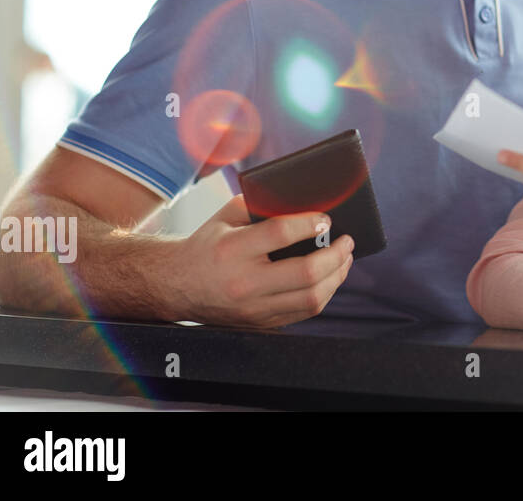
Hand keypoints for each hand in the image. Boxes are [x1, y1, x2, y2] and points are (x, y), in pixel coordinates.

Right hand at [168, 194, 355, 328]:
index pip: (280, 234)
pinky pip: (304, 312)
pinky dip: (324, 293)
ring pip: (311, 298)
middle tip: (347, 241)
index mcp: (232, 250)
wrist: (175, 285)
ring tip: (345, 258)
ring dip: (337, 276)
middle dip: (336, 254)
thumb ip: (262, 205)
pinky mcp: (260, 322)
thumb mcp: (226, 216)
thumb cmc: (207, 244)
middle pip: (305, 273)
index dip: (310, 224)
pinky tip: (330, 277)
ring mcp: (253, 308)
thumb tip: (303, 200)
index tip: (327, 219)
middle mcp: (243, 283)